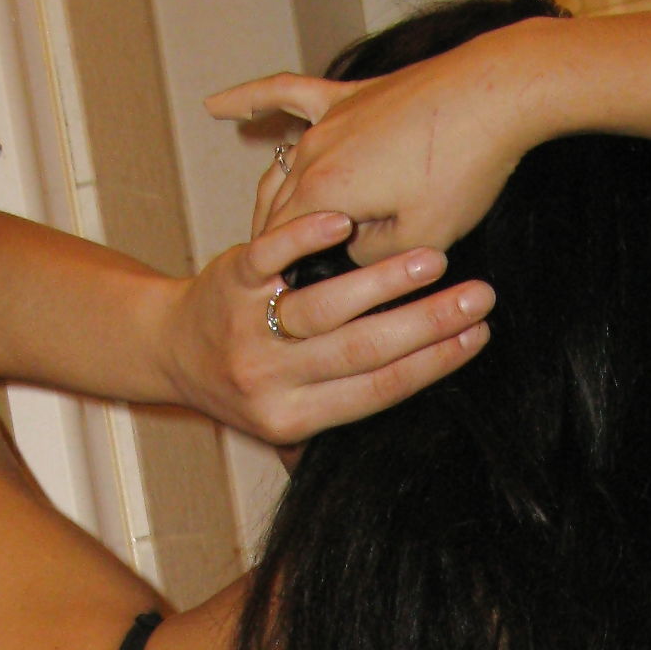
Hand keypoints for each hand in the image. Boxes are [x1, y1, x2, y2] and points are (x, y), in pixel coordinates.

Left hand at [158, 205, 491, 445]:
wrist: (171, 349)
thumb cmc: (243, 382)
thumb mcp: (285, 416)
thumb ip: (340, 411)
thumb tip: (414, 426)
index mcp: (295, 417)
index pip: (378, 389)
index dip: (434, 363)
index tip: (479, 335)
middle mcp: (271, 381)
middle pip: (361, 351)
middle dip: (427, 324)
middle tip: (479, 296)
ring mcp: (248, 329)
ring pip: (324, 308)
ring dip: (383, 283)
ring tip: (434, 261)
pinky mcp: (230, 281)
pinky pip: (271, 258)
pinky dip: (306, 238)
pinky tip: (345, 222)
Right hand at [206, 23, 544, 263]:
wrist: (494, 93)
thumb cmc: (463, 170)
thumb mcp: (421, 240)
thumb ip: (373, 259)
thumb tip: (349, 261)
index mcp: (324, 197)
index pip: (281, 252)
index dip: (283, 284)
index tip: (285, 315)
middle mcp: (311, 156)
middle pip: (277, 213)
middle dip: (276, 252)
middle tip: (279, 290)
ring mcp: (325, 121)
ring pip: (280, 168)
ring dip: (270, 202)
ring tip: (264, 238)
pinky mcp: (346, 96)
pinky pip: (286, 96)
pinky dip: (251, 101)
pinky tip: (215, 107)